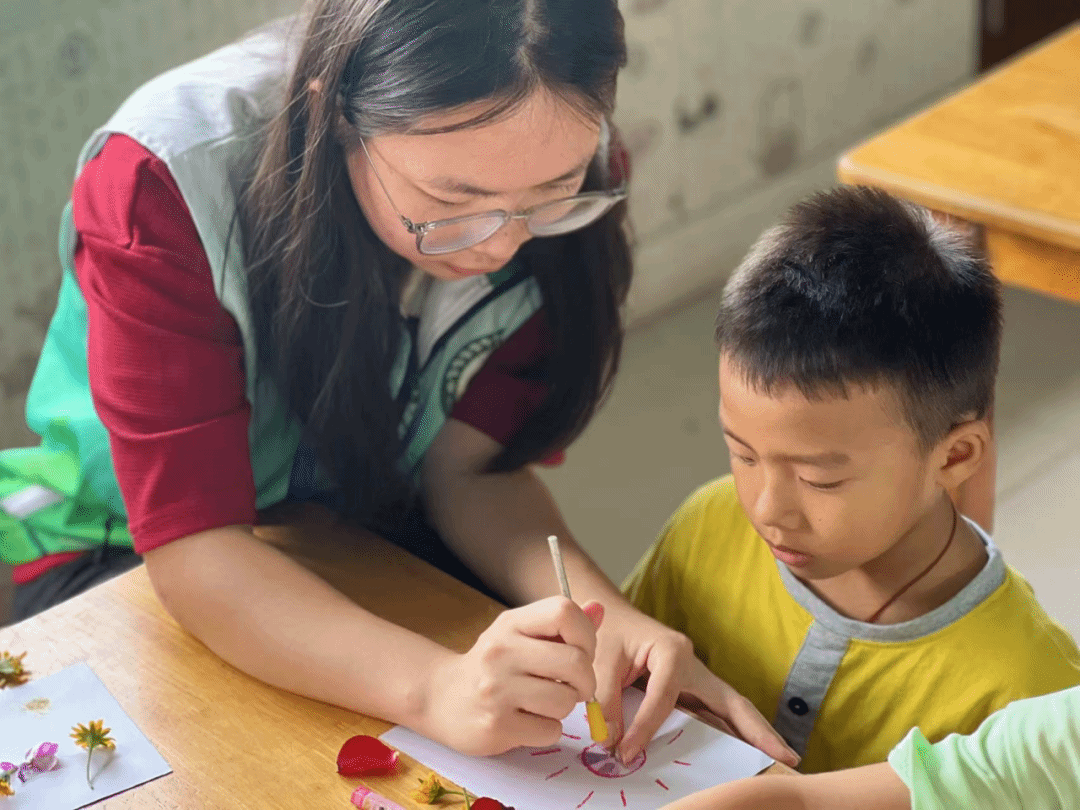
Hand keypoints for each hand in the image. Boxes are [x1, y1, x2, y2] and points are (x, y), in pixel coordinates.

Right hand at [420, 596, 604, 755]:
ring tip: (543, 702)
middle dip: (585, 680)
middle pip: (576, 662)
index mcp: (511, 623)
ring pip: (566, 701)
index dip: (586, 635)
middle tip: (573, 686)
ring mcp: (497, 689)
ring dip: (564, 707)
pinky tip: (528, 720)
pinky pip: (550, 731)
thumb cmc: (493, 665)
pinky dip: (548, 730)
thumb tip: (599, 609)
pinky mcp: (496, 725)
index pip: (564, 612)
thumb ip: (560, 625)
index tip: (580, 652)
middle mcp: (502, 651)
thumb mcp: (520, 634)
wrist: (441, 697)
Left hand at [593, 606, 799, 767]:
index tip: (625, 754)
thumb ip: (606, 703)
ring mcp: (698, 675)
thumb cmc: (610, 633)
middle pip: (732, 701)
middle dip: (758, 730)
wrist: (613, 615)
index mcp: (672, 651)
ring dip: (754, 733)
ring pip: (731, 708)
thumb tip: (611, 743)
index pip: (663, 700)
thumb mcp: (601, 664)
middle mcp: (693, 663)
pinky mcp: (694, 686)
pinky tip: (747, 751)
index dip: (644, 730)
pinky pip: (717, 712)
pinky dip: (734, 731)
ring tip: (782, 759)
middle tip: (786, 757)